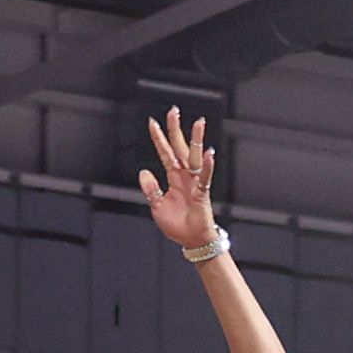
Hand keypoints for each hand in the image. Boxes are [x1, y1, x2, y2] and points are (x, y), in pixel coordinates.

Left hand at [141, 106, 218, 249]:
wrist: (191, 241)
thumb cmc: (177, 224)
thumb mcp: (157, 206)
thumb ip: (151, 189)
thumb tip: (143, 172)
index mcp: (173, 178)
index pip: (165, 153)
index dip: (159, 139)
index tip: (153, 123)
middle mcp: (185, 176)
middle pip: (180, 148)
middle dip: (176, 130)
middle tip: (173, 111)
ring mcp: (195, 183)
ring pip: (194, 157)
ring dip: (196, 140)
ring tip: (198, 123)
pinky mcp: (202, 193)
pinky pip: (205, 177)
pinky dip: (206, 166)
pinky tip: (208, 153)